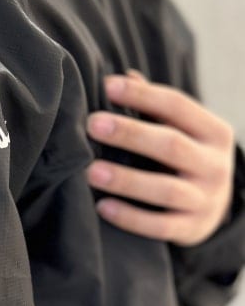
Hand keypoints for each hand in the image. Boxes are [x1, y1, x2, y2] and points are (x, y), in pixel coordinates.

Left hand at [85, 69, 234, 245]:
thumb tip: (123, 76)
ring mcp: (206, 200)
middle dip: (130, 134)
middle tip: (93, 124)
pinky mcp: (192, 229)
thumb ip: (153, 106)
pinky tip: (102, 207)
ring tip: (91, 171)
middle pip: (171, 145)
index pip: (178, 106)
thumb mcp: (180, 130)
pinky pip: (161, 226)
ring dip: (126, 179)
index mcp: (213, 132)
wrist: (212, 207)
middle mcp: (216, 165)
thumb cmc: (184, 158)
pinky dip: (131, 217)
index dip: (142, 95)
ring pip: (166, 189)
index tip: (108, 86)